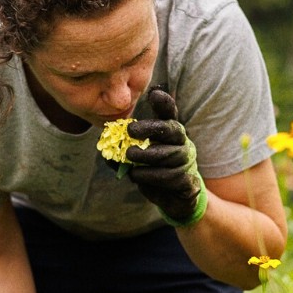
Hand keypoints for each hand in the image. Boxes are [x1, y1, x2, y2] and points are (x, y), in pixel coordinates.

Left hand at [125, 87, 207, 226]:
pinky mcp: (188, 181)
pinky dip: (151, 177)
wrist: (175, 198)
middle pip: (171, 130)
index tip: (154, 94)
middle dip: (151, 128)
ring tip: (130, 160)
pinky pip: (171, 177)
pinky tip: (138, 177)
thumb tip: (104, 146)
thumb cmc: (154, 171)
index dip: (164, 103)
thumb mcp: (138, 157)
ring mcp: (186, 162)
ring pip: (169, 155)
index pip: (170, 113)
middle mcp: (181, 143)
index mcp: (169, 132)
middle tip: (130, 131)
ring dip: (146, 158)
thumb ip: (123, 150)